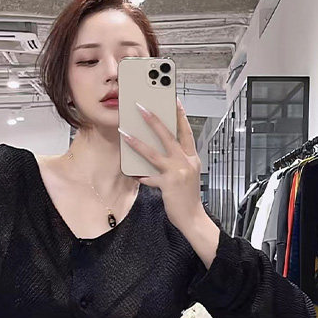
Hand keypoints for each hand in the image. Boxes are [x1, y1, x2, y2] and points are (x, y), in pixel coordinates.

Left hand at [119, 97, 205, 234]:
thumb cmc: (188, 196)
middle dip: (154, 120)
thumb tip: (158, 149)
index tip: (173, 100)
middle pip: (168, 136)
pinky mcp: (168, 185)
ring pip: (154, 153)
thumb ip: (177, 161)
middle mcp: (186, 162)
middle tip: (141, 107)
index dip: (180, 115)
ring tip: (125, 133)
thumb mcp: (187, 174)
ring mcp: (177, 173)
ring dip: (137, 142)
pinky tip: (130, 172)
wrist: (193, 217)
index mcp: (192, 158)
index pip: (186, 131)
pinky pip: (148, 177)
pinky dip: (139, 175)